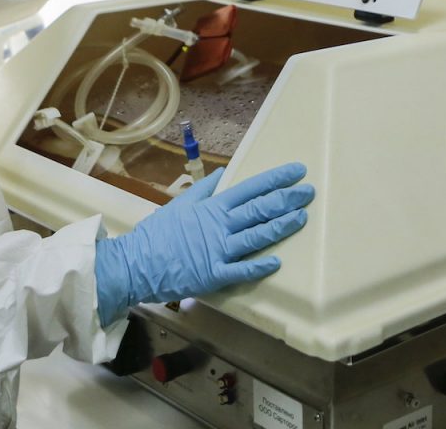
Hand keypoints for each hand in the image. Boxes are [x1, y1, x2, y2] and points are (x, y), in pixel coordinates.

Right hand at [94, 162, 313, 325]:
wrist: (136, 263)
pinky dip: (259, 265)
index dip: (276, 179)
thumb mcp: (181, 203)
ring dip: (281, 226)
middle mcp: (220, 225)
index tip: (297, 171)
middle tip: (309, 192)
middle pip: (259, 209)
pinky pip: (241, 270)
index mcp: (212, 207)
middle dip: (286, 199)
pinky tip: (277, 261)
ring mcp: (219, 250)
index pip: (251, 188)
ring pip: (256, 236)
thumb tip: (225, 174)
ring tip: (301, 217)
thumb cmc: (158, 233)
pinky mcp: (214, 274)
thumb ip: (205, 189)